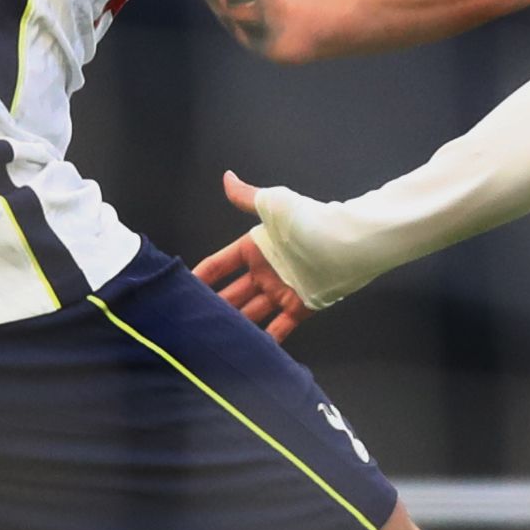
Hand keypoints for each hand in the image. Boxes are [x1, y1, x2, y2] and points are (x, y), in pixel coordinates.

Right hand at [193, 169, 310, 342]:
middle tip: (191, 326)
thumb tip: (227, 177)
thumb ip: (247, 197)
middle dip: (214, 308)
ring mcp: (280, 291)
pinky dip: (265, 341)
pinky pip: (278, 328)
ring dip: (234, 327)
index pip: (220, 265)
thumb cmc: (309, 222)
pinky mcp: (299, 308)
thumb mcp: (274, 205)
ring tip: (212, 343)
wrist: (349, 242)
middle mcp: (264, 272)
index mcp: (255, 248)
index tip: (180, 293)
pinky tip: (247, 353)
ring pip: (250, 313)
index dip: (202, 277)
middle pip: (232, 294)